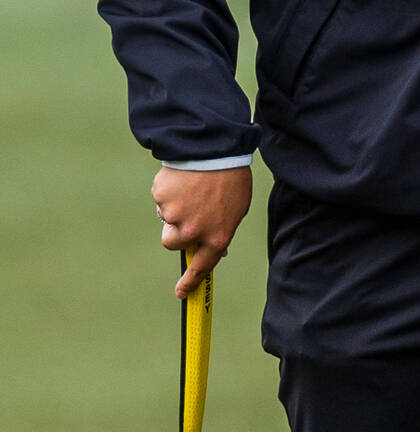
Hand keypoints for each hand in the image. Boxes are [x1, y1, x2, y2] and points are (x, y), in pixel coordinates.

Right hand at [151, 165, 251, 298]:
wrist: (216, 146)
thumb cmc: (232, 175)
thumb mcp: (238, 207)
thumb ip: (224, 229)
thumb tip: (218, 250)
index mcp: (217, 236)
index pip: (201, 267)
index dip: (190, 282)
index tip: (181, 293)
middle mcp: (194, 231)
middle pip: (173, 242)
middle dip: (175, 229)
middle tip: (188, 207)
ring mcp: (175, 216)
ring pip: (166, 218)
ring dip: (174, 206)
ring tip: (191, 184)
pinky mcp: (161, 198)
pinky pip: (161, 198)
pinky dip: (169, 189)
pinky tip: (184, 175)